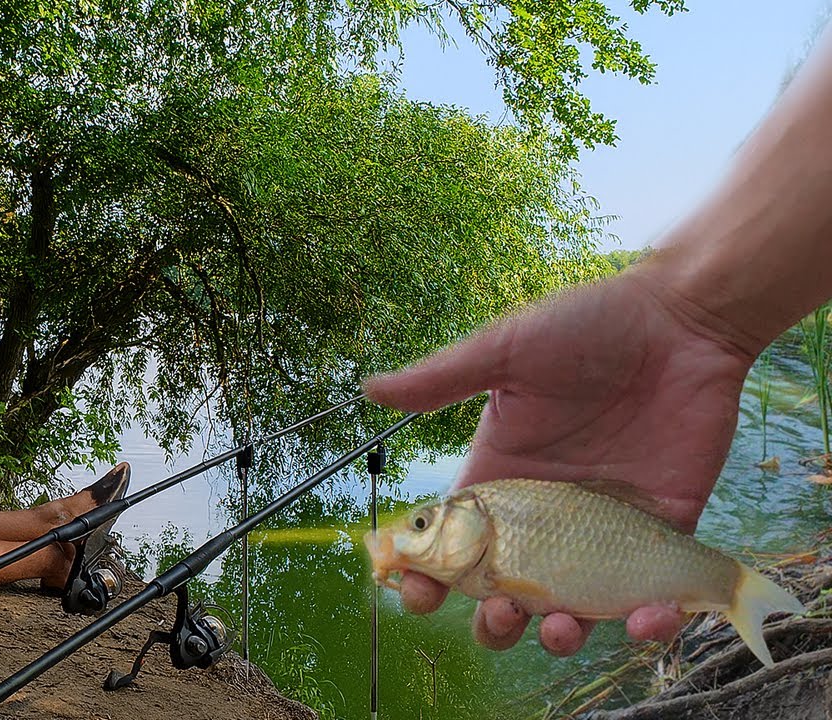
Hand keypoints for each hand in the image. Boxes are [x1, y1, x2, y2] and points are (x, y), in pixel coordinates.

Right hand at [364, 262, 756, 655]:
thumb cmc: (589, 325)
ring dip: (560, 635)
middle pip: (505, 593)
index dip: (428, 577)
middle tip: (502, 610)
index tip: (417, 594)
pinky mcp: (661, 533)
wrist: (683, 320)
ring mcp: (602, 530)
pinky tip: (647, 617)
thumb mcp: (507, 349)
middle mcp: (545, 516)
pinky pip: (651, 596)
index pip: (452, 544)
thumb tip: (370, 389)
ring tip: (562, 626)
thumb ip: (442, 378)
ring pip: (573, 609)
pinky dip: (649, 622)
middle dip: (494, 621)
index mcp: (499, 478)